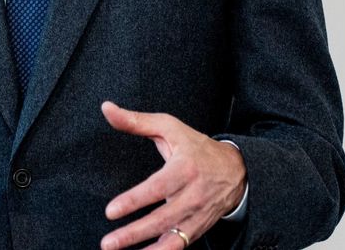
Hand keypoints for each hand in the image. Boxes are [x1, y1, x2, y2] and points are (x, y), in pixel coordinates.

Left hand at [100, 102, 244, 249]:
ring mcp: (197, 215)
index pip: (157, 188)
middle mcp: (193, 195)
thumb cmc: (196, 146)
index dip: (134, 201)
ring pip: (172, 237)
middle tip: (108, 242)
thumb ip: (136, 121)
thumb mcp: (169, 127)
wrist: (237, 170)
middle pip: (162, 219)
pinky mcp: (199, 228)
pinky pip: (180, 245)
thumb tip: (107, 109)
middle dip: (134, 233)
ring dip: (147, 249)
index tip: (111, 211)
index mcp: (184, 168)